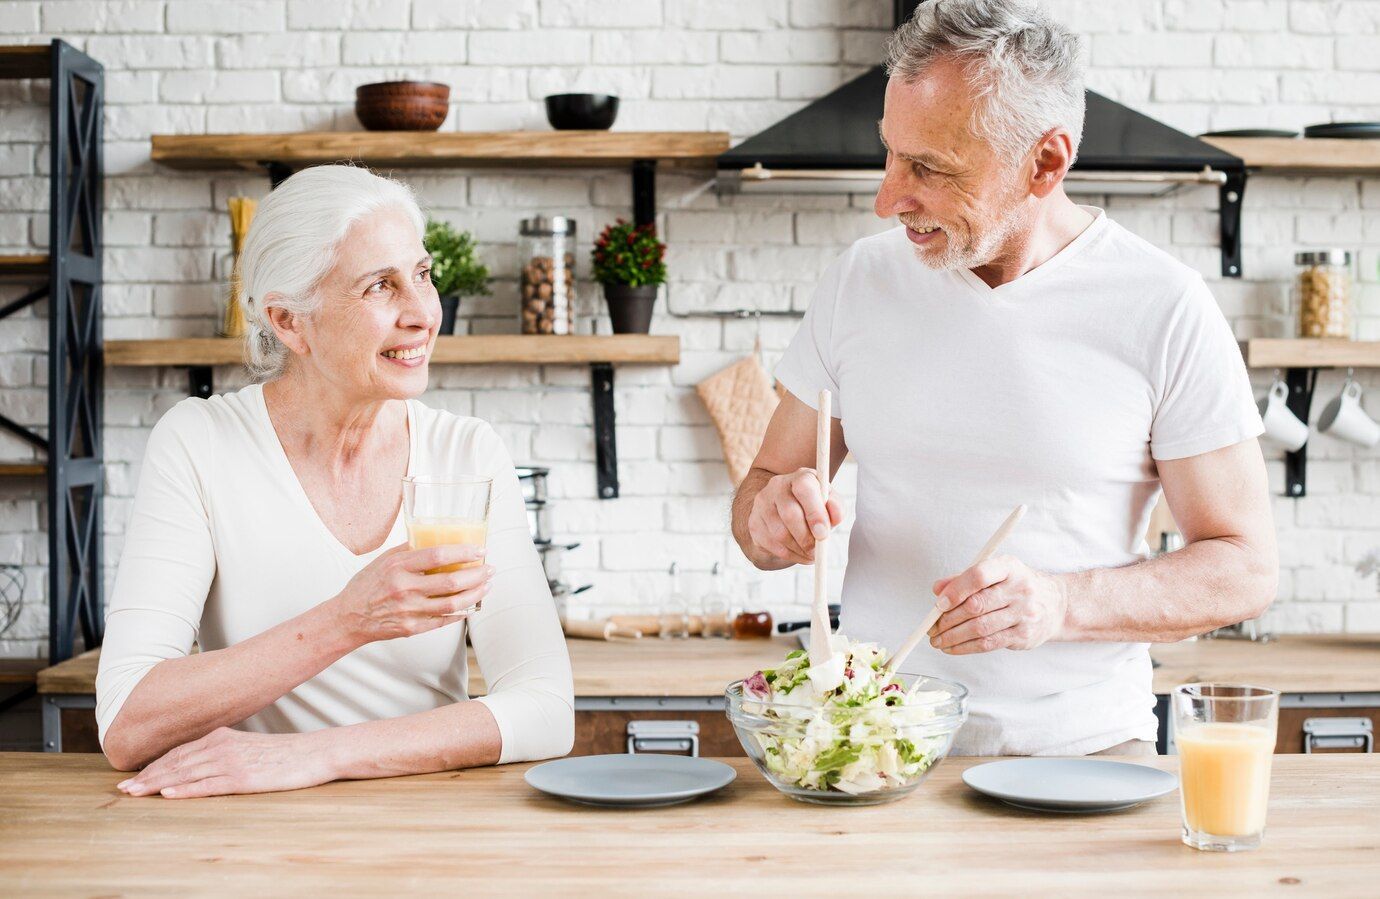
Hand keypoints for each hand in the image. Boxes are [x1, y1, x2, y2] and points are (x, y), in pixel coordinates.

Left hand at [116, 727, 332, 798]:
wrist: (315, 752)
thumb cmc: (285, 753)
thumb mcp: (249, 747)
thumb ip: (225, 752)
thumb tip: (202, 764)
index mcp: (222, 736)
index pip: (178, 752)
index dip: (153, 765)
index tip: (134, 777)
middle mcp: (222, 746)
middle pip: (175, 763)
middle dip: (147, 776)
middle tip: (123, 789)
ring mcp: (231, 762)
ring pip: (185, 773)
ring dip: (157, 784)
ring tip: (135, 793)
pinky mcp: (243, 778)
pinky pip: (207, 785)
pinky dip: (185, 790)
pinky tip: (168, 795)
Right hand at [331, 541, 492, 646]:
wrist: (349, 617)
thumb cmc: (367, 585)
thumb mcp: (384, 560)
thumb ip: (409, 549)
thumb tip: (436, 536)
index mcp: (399, 566)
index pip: (438, 555)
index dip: (464, 552)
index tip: (480, 549)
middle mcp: (405, 588)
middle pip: (451, 582)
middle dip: (477, 575)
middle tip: (490, 569)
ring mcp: (409, 611)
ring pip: (453, 604)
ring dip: (475, 594)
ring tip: (487, 586)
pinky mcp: (412, 628)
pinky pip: (444, 620)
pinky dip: (461, 613)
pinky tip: (471, 605)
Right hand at [747, 468, 843, 565]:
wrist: (784, 509)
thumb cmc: (812, 506)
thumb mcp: (828, 503)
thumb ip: (836, 507)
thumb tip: (835, 517)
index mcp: (800, 476)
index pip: (804, 489)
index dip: (815, 513)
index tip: (823, 534)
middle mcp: (777, 486)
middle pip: (790, 514)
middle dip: (806, 538)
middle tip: (817, 551)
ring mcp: (762, 504)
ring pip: (780, 533)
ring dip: (798, 549)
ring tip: (809, 553)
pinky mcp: (754, 522)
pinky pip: (771, 544)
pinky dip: (788, 554)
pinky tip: (797, 553)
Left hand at [927, 555, 1067, 653]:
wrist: (1056, 605)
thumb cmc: (1016, 587)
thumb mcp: (995, 573)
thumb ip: (964, 579)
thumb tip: (937, 589)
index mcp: (1009, 567)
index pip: (979, 575)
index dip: (955, 590)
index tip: (938, 604)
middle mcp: (1019, 589)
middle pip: (976, 606)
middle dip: (948, 619)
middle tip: (932, 627)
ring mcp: (1024, 614)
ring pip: (980, 628)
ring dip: (953, 637)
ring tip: (937, 640)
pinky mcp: (1023, 635)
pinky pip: (988, 643)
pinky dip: (965, 647)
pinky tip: (952, 647)